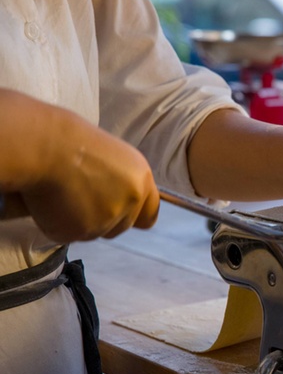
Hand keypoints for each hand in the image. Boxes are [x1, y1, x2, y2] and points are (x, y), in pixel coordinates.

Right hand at [0, 90, 159, 241]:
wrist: (42, 145)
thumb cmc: (71, 140)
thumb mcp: (112, 158)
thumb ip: (121, 182)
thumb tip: (116, 198)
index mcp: (141, 180)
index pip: (149, 215)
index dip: (134, 216)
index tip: (121, 214)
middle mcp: (130, 202)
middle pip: (121, 227)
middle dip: (104, 219)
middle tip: (80, 199)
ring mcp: (106, 220)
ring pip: (95, 232)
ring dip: (80, 221)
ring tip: (63, 195)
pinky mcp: (80, 231)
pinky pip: (67, 234)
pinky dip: (57, 223)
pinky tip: (49, 202)